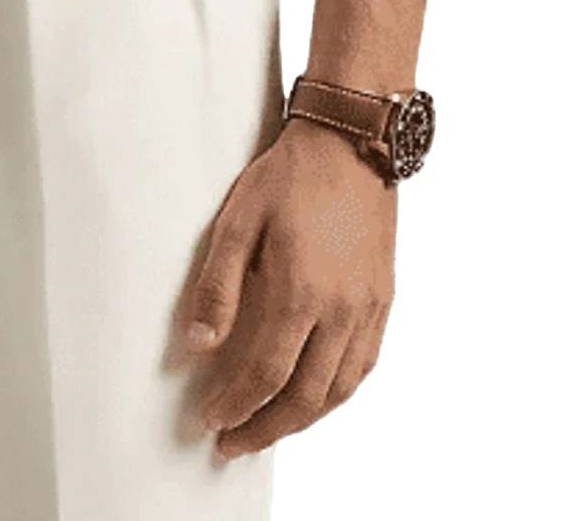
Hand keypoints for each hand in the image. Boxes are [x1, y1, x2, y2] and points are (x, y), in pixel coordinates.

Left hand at [175, 116, 396, 459]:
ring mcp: (368, 308)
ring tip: (270, 427)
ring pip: (339, 390)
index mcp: (301, 292)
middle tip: (234, 443)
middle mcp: (341, 310)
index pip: (265, 374)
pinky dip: (338, 393)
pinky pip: (364, 365)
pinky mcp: (383, 298)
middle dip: (266, 428)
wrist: (351, 141)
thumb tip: (199, 344)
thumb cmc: (290, 174)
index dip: (237, 404)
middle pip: (305, 397)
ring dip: (303, 419)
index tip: (212, 421)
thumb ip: (218, 286)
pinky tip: (318, 394)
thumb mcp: (238, 220)